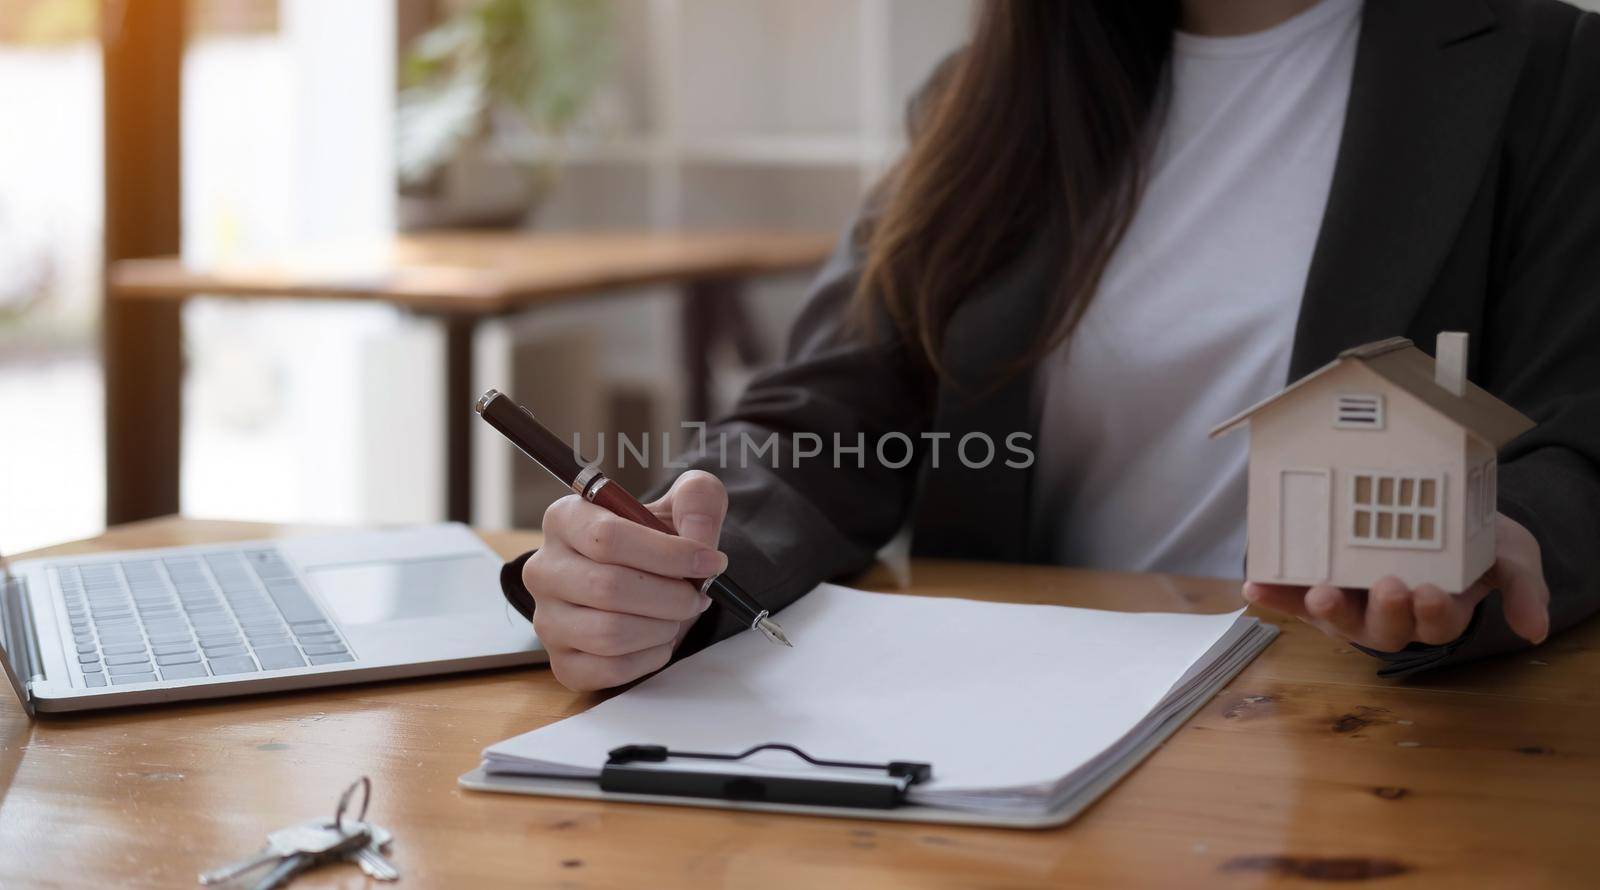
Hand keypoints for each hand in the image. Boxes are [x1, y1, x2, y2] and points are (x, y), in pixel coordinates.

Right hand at [523, 470, 728, 690]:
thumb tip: (698, 540)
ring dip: (662, 627)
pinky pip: (610, 669)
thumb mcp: (684, 503)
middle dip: (671, 596)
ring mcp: (547, 620)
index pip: (607, 538)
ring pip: (609, 633)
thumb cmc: (660, 541)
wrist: (650, 582)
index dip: (668, 554)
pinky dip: (649, 657)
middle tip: (696, 595)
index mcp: (565, 518)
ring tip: (676, 614)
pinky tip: (658, 639)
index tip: (710, 562)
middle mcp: (544, 569)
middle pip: (608, 588)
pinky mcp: (562, 662)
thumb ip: (698, 500)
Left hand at [1242, 514, 1550, 652]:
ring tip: (1319, 591)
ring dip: (1323, 608)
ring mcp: (1352, 603)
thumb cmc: (1475, 537)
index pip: (1435, 623)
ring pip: (1336, 619)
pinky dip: (1274, 595)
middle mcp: (1390, 616)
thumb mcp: (1510, 554)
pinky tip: (1255, 586)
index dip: (1431, 613)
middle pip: (1383, 629)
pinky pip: (1292, 596)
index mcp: (1436, 611)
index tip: (1430, 592)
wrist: (1436, 507)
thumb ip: (1523, 588)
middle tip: (1389, 585)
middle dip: (1385, 611)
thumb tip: (1534, 630)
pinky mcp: (1317, 584)